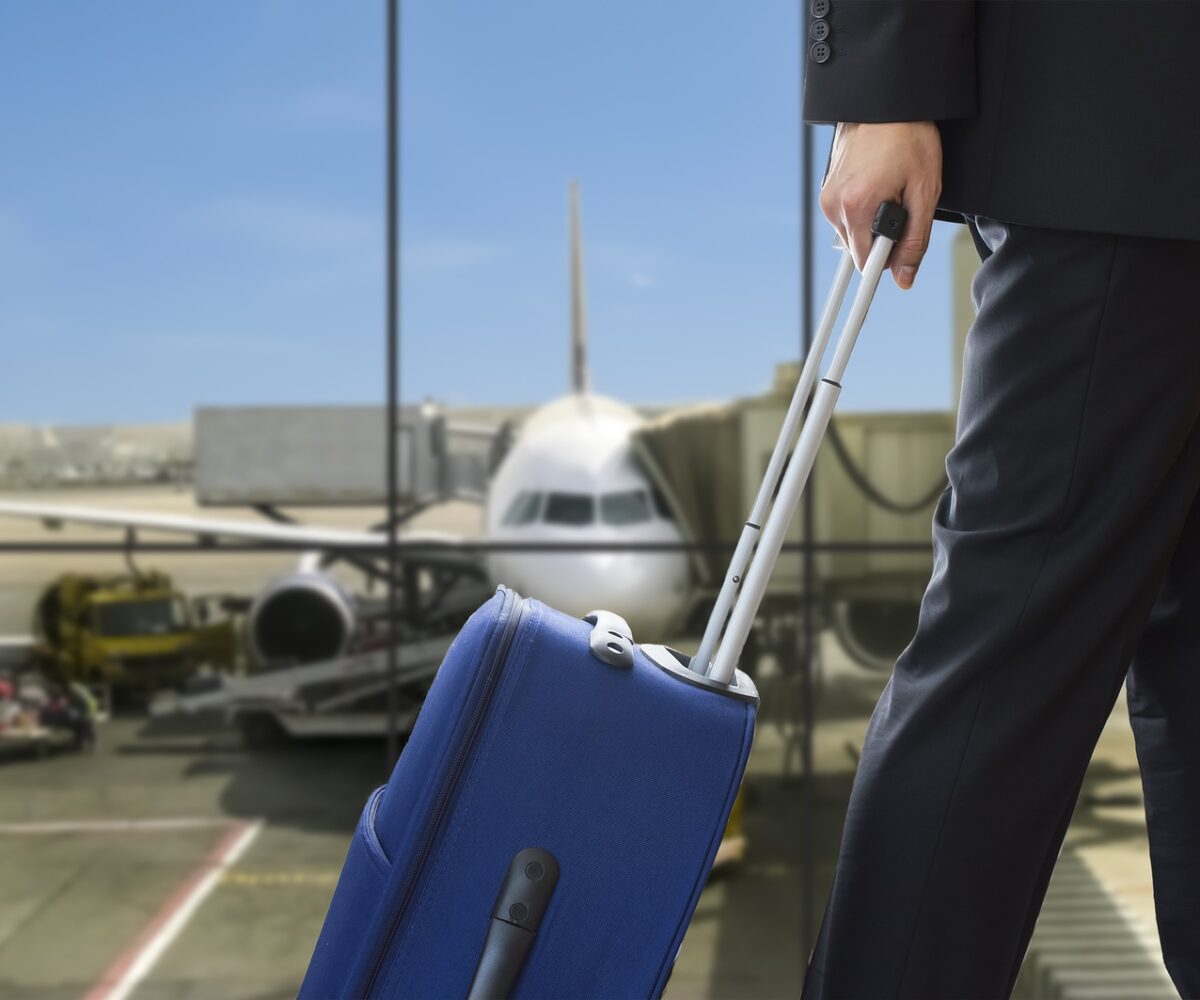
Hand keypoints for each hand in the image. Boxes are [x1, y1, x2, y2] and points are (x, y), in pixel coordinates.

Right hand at [819, 121, 941, 289]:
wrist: (887, 100)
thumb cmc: (908, 136)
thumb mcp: (925, 191)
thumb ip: (914, 241)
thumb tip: (904, 278)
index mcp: (857, 207)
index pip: (866, 264)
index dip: (886, 266)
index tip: (886, 282)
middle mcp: (835, 205)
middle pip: (859, 250)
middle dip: (883, 241)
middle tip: (905, 209)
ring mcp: (828, 197)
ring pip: (853, 234)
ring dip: (873, 224)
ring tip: (891, 190)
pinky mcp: (828, 190)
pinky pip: (847, 217)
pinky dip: (864, 210)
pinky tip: (878, 185)